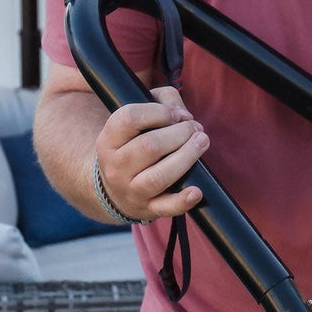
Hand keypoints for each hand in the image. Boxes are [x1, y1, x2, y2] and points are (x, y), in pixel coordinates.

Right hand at [93, 85, 208, 221]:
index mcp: (109, 140)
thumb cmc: (134, 146)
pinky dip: (183, 201)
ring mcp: (131, 190)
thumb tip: (183, 115)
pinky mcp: (148, 208)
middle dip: (179, 133)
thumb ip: (161, 102)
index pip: (129, 118)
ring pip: (159, 176)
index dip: (159, 112)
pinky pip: (165, 207)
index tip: (177, 114)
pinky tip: (196, 191)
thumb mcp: (136, 121)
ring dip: (186, 157)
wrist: (115, 190)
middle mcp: (116, 166)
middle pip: (149, 146)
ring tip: (202, 142)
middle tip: (196, 129)